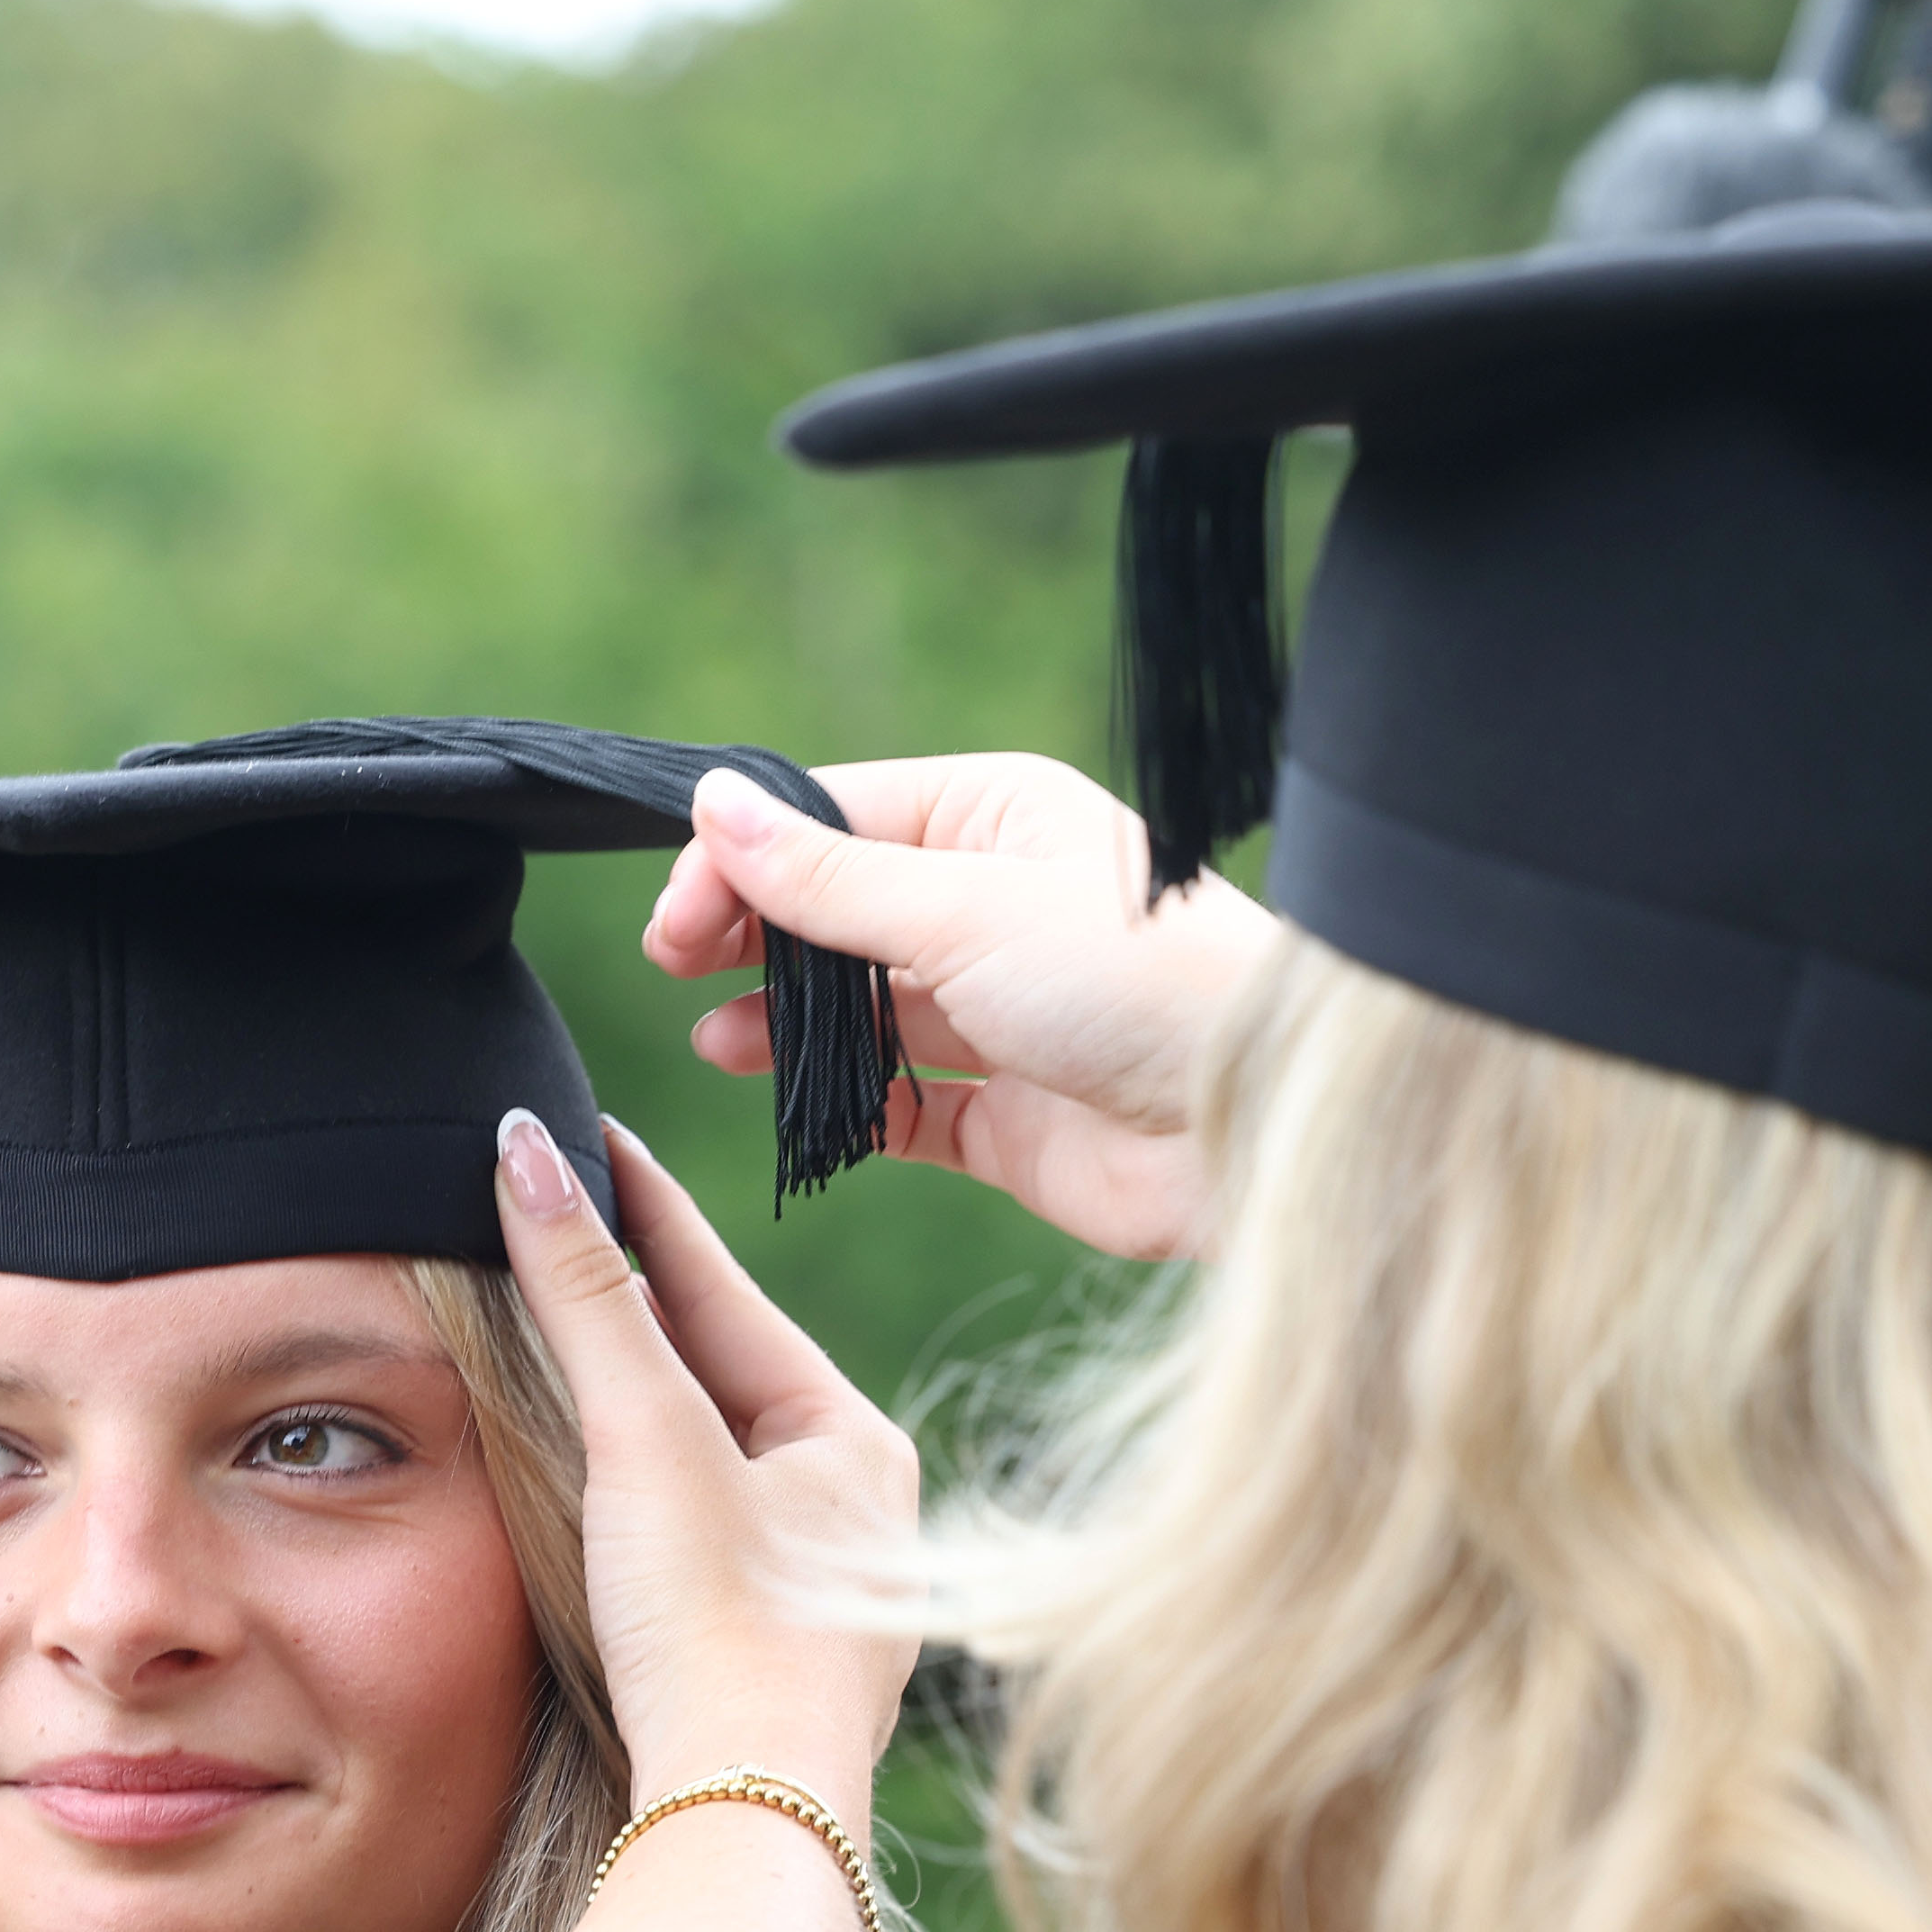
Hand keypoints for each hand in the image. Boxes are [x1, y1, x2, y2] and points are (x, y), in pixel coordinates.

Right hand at [487, 1112, 919, 1813]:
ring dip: (636, 1403)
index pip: (720, 1291)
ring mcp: (819, 1594)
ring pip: (709, 1460)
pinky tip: (604, 1497)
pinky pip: (698, 1535)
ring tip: (567, 1339)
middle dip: (638, 1305)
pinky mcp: (770, 1662)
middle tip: (560, 1216)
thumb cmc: (721, 1631)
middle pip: (718, 1374)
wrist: (745, 1818)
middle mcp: (857, 1510)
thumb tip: (525, 1155)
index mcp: (855, 1441)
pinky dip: (642, 1492)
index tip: (574, 1133)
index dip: (637, 1209)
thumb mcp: (646, 1440)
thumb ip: (586, 1297)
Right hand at [646, 754, 1272, 1261]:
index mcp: (993, 821)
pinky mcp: (1003, 1115)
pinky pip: (898, 1104)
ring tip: (719, 1044)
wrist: (1256, 1127)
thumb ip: (827, 876)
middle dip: (751, 937)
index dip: (742, 859)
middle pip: (836, 912)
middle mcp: (993, 907)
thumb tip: (714, 803)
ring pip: (858, 1011)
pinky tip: (794, 1108)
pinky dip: (842, 1107)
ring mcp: (997, 1014)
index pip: (832, 819)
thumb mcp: (963, 909)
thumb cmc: (1135, 984)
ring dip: (781, 1024)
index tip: (675, 919)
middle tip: (675, 966)